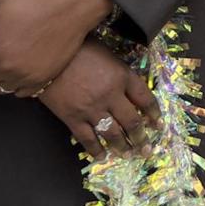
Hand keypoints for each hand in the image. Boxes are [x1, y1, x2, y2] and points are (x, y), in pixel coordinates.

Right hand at [39, 40, 160, 158]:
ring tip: (129, 155)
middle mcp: (111, 95)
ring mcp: (92, 109)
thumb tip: (129, 89)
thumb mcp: (106, 54)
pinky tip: (102, 156)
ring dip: (123, 147)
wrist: (46, 56)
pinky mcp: (73, 118)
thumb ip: (119, 72)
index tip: (158, 124)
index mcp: (122, 76)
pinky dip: (96, 150)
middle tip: (146, 149)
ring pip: (113, 134)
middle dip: (141, 138)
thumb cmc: (78, 49)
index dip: (154, 113)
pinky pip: (88, 139)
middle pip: (132, 121)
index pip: (145, 98)